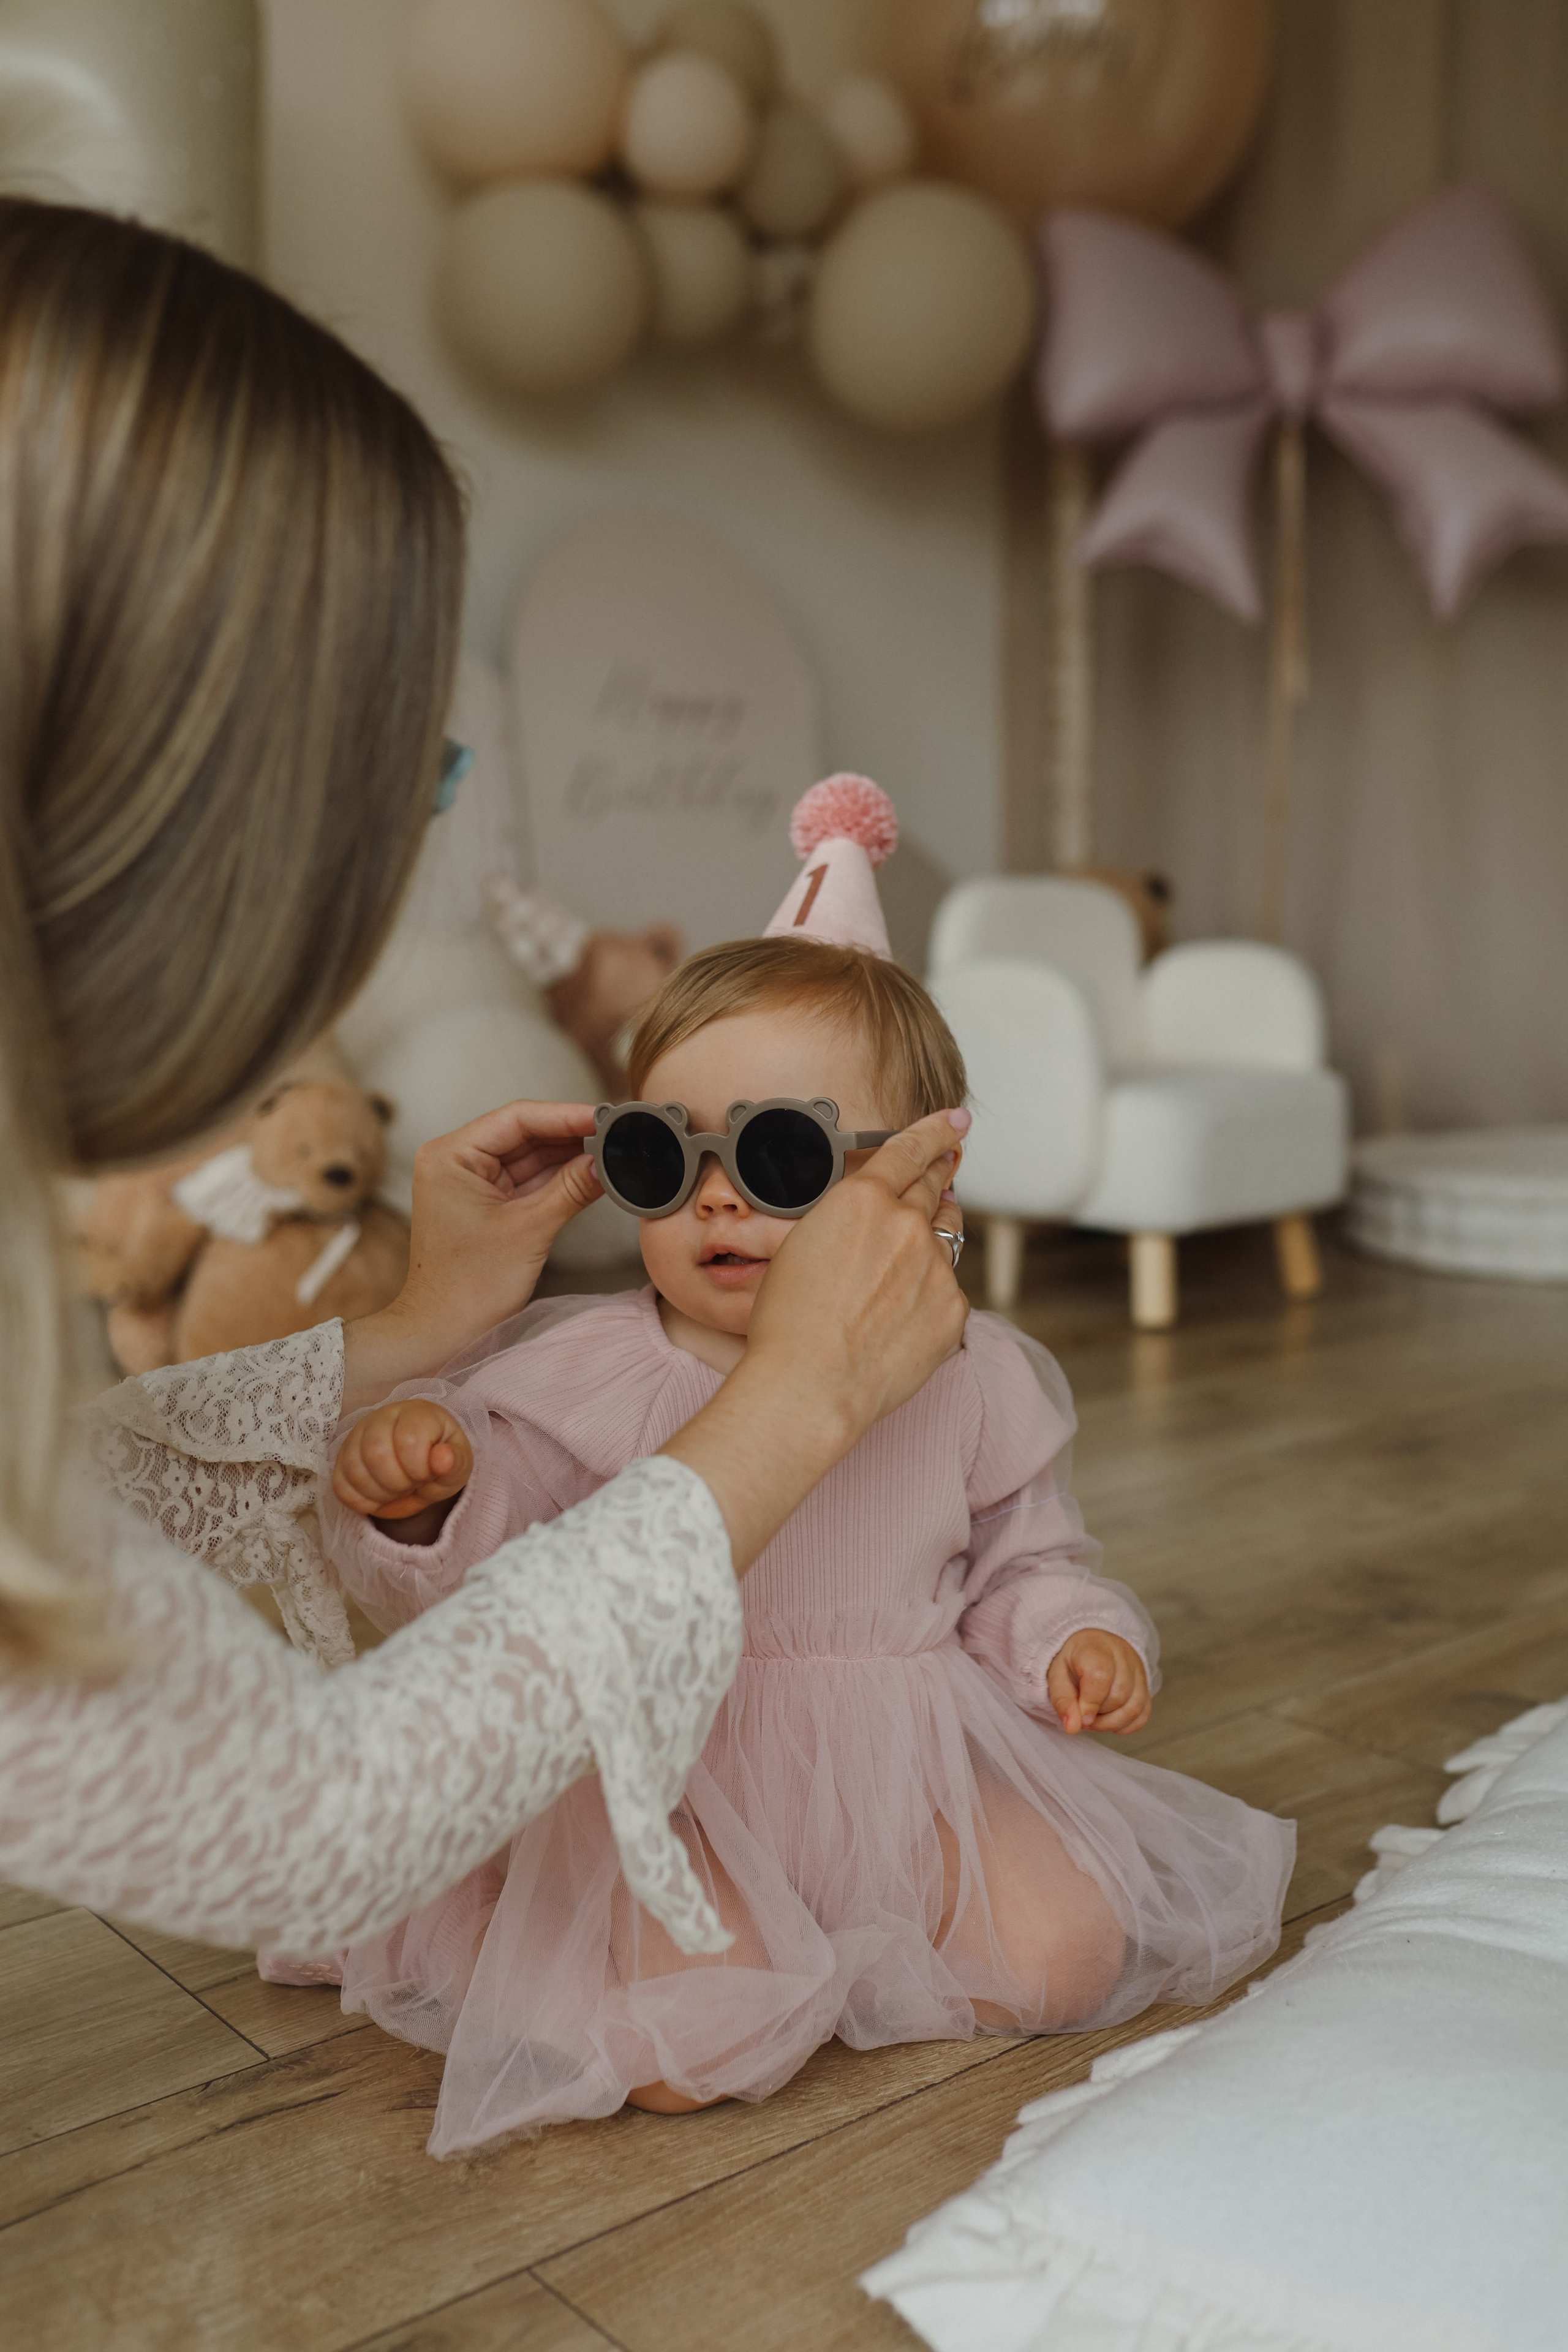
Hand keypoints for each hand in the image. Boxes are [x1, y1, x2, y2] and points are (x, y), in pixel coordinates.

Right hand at [333, 1399, 473, 1522]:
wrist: (421, 1468)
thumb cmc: (440, 1461)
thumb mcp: (459, 1464)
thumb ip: (454, 1461)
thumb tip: (442, 1459)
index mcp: (416, 1413)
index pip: (408, 1439)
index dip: (419, 1468)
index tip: (428, 1474)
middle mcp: (382, 1417)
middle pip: (375, 1453)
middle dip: (398, 1482)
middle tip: (412, 1484)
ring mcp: (357, 1437)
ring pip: (354, 1469)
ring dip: (380, 1492)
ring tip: (397, 1489)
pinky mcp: (342, 1459)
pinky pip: (340, 1485)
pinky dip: (361, 1500)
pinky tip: (380, 1496)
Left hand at [343, 1101, 601, 1408]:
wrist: (443, 1332)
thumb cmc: (469, 1286)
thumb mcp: (529, 1230)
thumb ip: (571, 1188)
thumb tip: (606, 1159)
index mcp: (451, 1156)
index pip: (517, 1119)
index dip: (565, 1115)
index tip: (605, 1116)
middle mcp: (455, 1160)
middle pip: (523, 1133)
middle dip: (570, 1134)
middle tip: (616, 1130)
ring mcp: (470, 1181)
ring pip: (528, 1156)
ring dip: (568, 1155)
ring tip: (611, 1149)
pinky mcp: (484, 1202)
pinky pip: (526, 1179)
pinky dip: (557, 1177)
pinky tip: (590, 1171)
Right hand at [752, 1109, 971, 1432]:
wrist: (809, 1385)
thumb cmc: (789, 1322)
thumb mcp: (803, 1245)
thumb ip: (849, 1221)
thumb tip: (878, 1220)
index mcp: (864, 1200)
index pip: (911, 1150)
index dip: (937, 1131)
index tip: (957, 1121)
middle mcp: (907, 1226)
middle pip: (934, 1188)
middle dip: (940, 1173)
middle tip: (948, 1163)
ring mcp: (936, 1269)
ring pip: (945, 1239)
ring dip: (933, 1235)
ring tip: (909, 1258)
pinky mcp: (952, 1311)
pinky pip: (947, 1290)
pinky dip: (930, 1294)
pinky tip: (900, 1320)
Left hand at [1046, 1630, 1151, 1735]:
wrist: (1091, 1645)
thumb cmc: (1073, 1660)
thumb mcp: (1057, 1675)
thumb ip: (1063, 1701)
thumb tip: (1072, 1728)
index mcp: (1096, 1648)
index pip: (1101, 1677)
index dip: (1090, 1703)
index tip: (1080, 1718)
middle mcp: (1123, 1657)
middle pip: (1118, 1696)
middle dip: (1098, 1716)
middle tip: (1081, 1716)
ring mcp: (1138, 1671)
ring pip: (1133, 1708)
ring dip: (1111, 1724)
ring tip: (1094, 1719)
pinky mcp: (1145, 1687)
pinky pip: (1142, 1715)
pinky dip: (1125, 1726)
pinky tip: (1109, 1720)